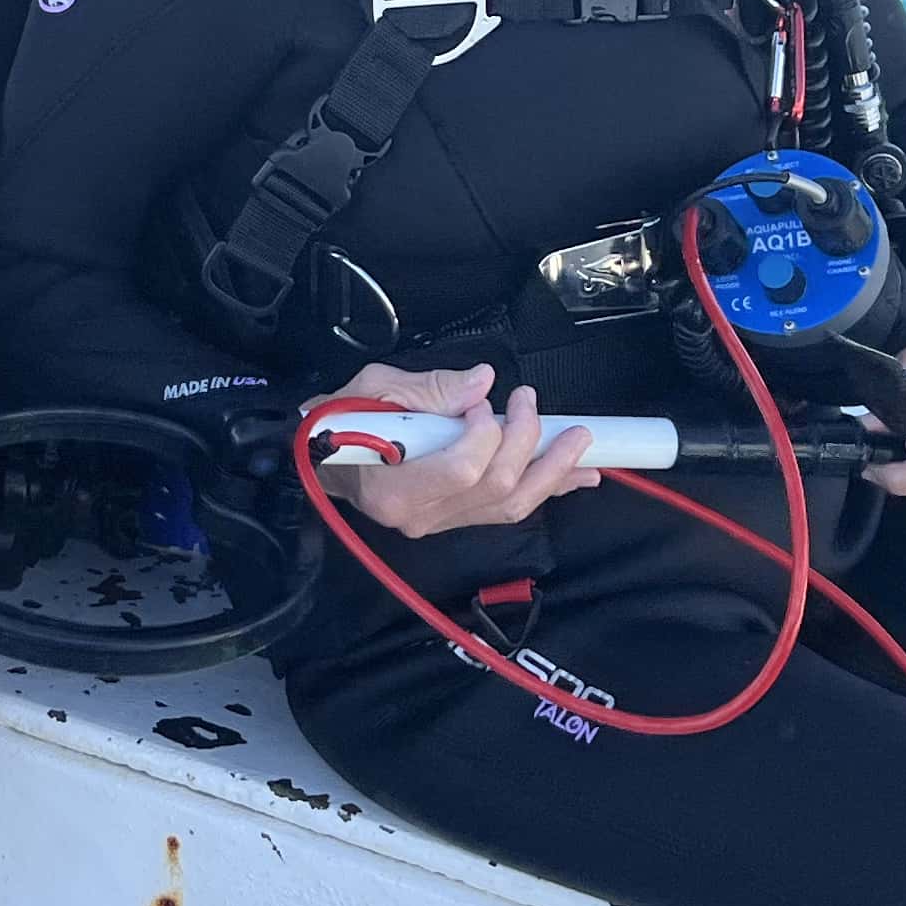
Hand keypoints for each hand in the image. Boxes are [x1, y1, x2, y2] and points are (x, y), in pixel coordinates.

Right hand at [313, 362, 597, 538]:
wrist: (323, 462)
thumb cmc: (339, 422)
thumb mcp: (372, 389)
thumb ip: (429, 387)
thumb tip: (482, 382)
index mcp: (394, 486)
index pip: (461, 469)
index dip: (486, 434)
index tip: (485, 403)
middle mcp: (420, 515)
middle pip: (496, 487)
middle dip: (528, 441)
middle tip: (530, 401)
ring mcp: (439, 523)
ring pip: (510, 505)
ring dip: (553, 472)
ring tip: (582, 444)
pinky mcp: (453, 521)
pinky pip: (507, 510)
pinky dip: (545, 488)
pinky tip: (575, 475)